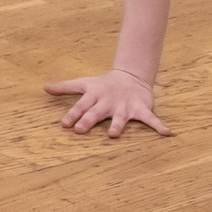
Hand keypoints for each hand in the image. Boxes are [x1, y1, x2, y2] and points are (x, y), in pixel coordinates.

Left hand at [44, 69, 170, 137]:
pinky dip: (158, 126)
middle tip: (79, 130)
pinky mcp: (140, 108)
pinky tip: (167, 134)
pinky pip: (150, 119)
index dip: (72, 114)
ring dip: (117, 125)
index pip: (80, 106)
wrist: (131, 76)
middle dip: (88, 120)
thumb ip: (65, 87)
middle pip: (95, 112)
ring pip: (119, 117)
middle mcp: (108, 102)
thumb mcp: (84, 83)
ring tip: (113, 135)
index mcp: (94, 96)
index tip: (64, 124)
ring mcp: (124, 106)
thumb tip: (44, 88)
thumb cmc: (104, 84)